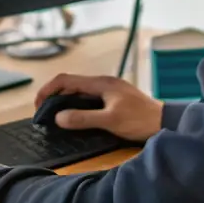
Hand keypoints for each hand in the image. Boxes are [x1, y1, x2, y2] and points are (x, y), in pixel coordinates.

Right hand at [33, 73, 164, 141]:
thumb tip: (58, 117)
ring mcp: (109, 89)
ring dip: (65, 100)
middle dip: (53, 95)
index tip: (38, 105)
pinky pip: (88, 97)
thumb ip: (83, 118)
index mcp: (100, 83)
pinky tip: (75, 116)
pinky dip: (76, 104)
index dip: (48, 90)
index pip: (66, 80)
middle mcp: (103, 82)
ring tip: (55, 116)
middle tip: (43, 113)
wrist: (166, 122)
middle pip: (71, 84)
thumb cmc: (140, 120)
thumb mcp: (110, 121)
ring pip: (80, 91)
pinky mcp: (114, 98)